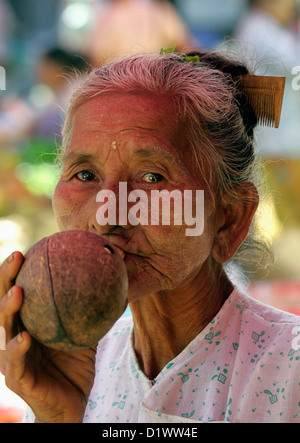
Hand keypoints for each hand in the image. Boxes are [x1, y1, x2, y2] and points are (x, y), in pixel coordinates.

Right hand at [0, 252, 96, 422]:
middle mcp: (16, 336)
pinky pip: (15, 362)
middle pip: (5, 304)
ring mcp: (13, 358)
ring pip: (4, 330)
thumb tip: (118, 287)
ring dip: (8, 309)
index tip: (27, 249)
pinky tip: (23, 337)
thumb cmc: (75, 366)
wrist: (72, 404)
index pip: (20, 292)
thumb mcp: (87, 336)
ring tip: (18, 291)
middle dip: (7, 279)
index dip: (19, 271)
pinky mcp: (18, 378)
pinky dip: (17, 349)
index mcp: (29, 323)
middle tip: (16, 257)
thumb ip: (93, 313)